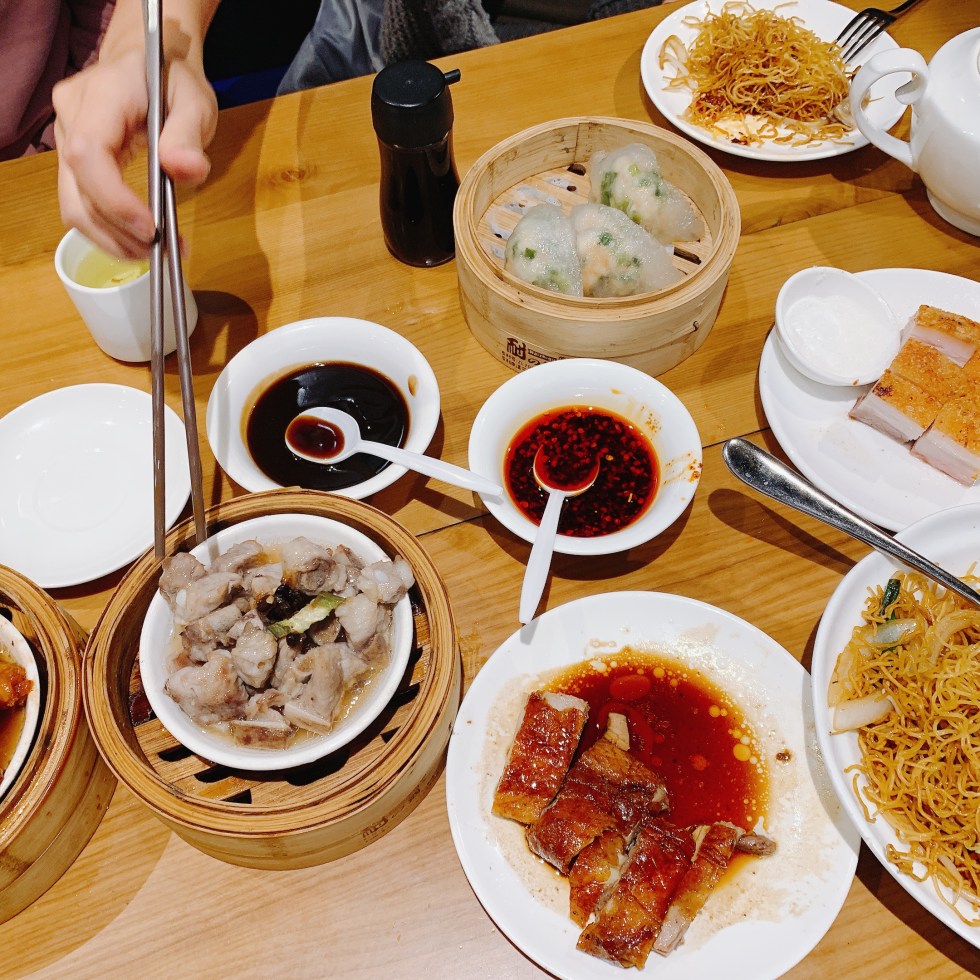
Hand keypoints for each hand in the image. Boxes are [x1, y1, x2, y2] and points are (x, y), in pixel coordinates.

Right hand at [53, 25, 216, 258]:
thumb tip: (185, 170)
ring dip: (111, 238)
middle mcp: (71, 117)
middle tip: (161, 249)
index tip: (151, 229)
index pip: (88, 154)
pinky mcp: (73, 159)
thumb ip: (189, 134)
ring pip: (73, 204)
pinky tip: (140, 238)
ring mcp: (66, 138)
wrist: (146, 61)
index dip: (114, 200)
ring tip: (155, 250)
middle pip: (76, 189)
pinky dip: (109, 229)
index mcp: (101, 96)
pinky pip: (81, 202)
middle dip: (116, 230)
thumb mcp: (194, 101)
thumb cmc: (172, 79)